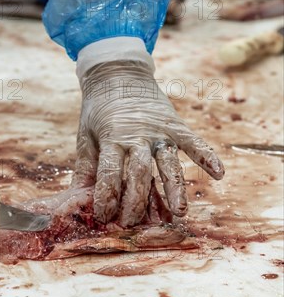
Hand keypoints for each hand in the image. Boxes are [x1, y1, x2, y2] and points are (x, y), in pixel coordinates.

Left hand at [72, 41, 224, 226]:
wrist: (118, 74)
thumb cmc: (98, 110)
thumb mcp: (85, 136)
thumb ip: (86, 167)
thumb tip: (77, 199)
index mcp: (111, 138)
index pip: (110, 172)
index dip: (107, 195)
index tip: (104, 215)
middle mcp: (137, 135)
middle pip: (140, 172)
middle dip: (136, 200)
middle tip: (134, 223)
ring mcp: (159, 130)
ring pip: (168, 162)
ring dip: (174, 188)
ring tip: (180, 211)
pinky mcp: (175, 125)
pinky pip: (194, 142)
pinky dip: (207, 155)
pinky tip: (218, 173)